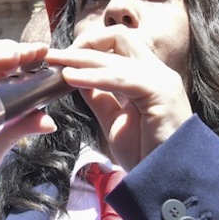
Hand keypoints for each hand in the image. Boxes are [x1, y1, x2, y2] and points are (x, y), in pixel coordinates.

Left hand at [46, 24, 192, 170]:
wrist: (166, 181)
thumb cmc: (145, 155)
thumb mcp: (113, 120)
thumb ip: (99, 97)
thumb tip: (76, 77)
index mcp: (147, 76)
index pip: (117, 44)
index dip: (88, 46)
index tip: (60, 58)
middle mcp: (156, 71)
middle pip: (118, 38)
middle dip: (83, 44)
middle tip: (53, 55)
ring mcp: (161, 79)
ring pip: (117, 53)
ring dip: (82, 57)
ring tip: (56, 63)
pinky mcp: (161, 92)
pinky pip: (123, 77)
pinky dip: (94, 76)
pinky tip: (72, 79)